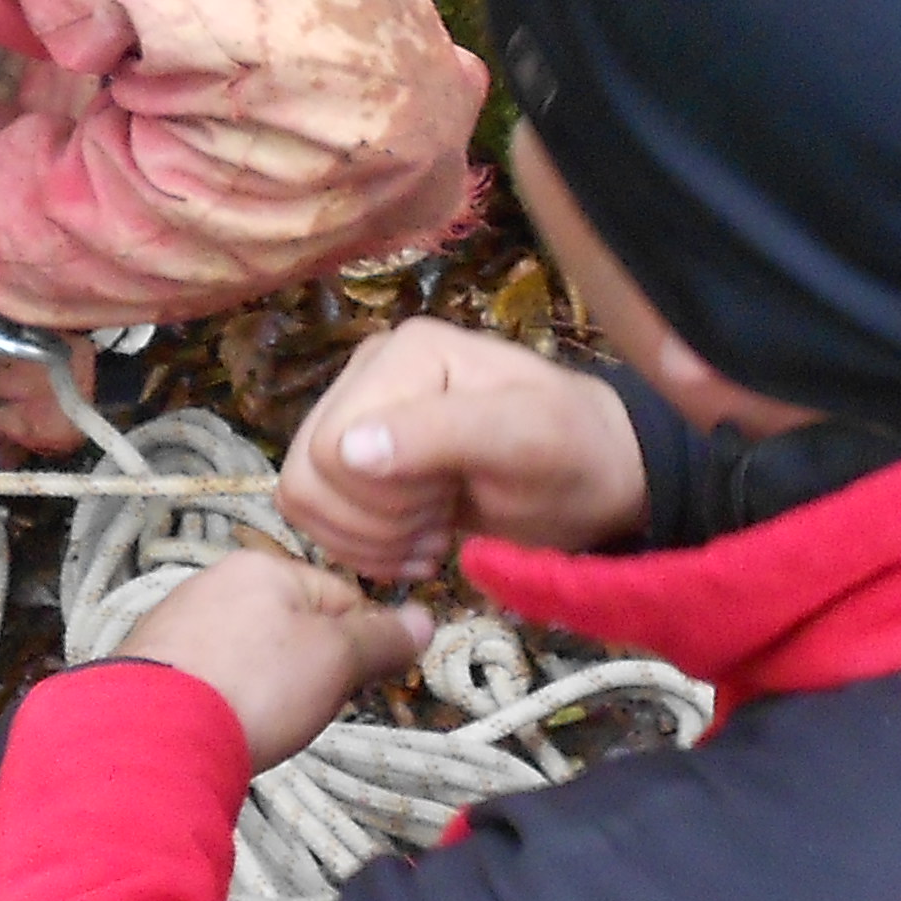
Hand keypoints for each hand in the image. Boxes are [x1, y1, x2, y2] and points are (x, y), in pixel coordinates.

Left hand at [118, 549, 434, 773]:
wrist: (156, 735)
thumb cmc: (257, 685)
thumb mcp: (336, 658)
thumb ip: (382, 638)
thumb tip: (426, 619)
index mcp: (263, 566)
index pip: (342, 596)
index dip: (363, 645)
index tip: (359, 687)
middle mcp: (215, 582)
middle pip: (294, 625)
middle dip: (313, 670)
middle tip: (308, 709)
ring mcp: (178, 621)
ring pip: (253, 653)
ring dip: (270, 687)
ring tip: (266, 723)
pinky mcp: (152, 664)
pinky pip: (213, 676)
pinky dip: (229, 700)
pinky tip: (228, 725)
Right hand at [278, 318, 645, 578]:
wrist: (595, 478)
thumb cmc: (573, 457)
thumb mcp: (527, 441)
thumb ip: (441, 435)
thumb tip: (345, 451)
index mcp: (402, 355)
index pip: (331, 449)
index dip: (381, 500)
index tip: (448, 504)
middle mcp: (366, 374)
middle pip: (310, 475)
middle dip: (377, 522)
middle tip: (441, 523)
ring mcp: (357, 412)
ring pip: (304, 497)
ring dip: (369, 538)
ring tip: (431, 533)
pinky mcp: (356, 453)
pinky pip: (314, 510)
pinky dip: (362, 545)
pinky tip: (415, 542)